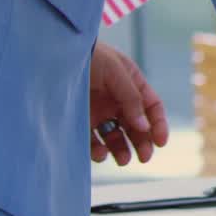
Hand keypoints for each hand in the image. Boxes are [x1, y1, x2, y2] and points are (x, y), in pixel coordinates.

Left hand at [89, 41, 168, 164]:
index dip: (158, 125)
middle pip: (137, 126)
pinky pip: (93, 141)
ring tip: (123, 160)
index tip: (160, 142)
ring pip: (116, 137)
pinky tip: (101, 154)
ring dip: (122, 150)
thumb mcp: (116, 71)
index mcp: (132, 85)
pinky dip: (99, 150)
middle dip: (143, 142)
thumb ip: (132, 98)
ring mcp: (99, 112)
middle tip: (145, 157)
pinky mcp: (81, 122)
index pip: (151, 108)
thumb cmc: (90, 56)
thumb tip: (145, 126)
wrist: (54, 55)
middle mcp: (118, 101)